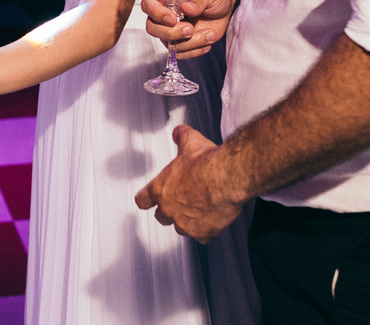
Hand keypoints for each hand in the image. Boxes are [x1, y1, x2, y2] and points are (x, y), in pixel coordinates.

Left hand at [134, 124, 244, 242]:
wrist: (227, 177)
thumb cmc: (208, 162)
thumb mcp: (190, 142)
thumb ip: (181, 136)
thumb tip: (178, 132)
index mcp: (161, 188)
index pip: (142, 199)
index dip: (145, 199)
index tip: (146, 200)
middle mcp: (169, 208)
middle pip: (161, 217)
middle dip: (169, 211)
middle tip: (180, 203)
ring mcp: (185, 222)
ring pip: (181, 228)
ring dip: (187, 222)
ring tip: (198, 211)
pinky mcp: (202, 232)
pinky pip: (202, 236)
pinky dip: (206, 230)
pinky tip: (213, 220)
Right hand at [143, 0, 235, 58]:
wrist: (225, 9)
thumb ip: (198, 0)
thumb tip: (187, 7)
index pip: (148, 4)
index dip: (157, 13)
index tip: (173, 18)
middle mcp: (163, 12)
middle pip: (152, 28)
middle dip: (171, 33)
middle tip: (190, 29)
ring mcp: (170, 29)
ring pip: (167, 43)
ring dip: (190, 42)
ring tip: (210, 34)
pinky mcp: (179, 42)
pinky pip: (180, 53)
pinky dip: (194, 50)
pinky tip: (207, 41)